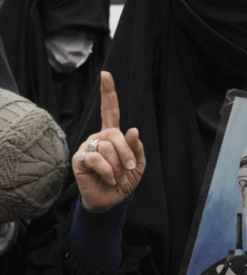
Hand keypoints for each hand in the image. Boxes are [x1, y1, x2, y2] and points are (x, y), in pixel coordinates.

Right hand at [72, 71, 145, 210]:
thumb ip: (136, 147)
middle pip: (114, 134)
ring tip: (116, 176)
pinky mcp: (79, 159)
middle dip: (126, 153)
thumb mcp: (138, 163)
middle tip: (129, 169)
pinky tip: (108, 178)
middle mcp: (98, 136)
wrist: (112, 200)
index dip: (108, 92)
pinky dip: (107, 171)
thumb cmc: (125, 179)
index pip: (110, 109)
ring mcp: (87, 146)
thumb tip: (133, 129)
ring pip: (106, 147)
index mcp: (113, 134)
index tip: (105, 74)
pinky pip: (96, 158)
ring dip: (117, 166)